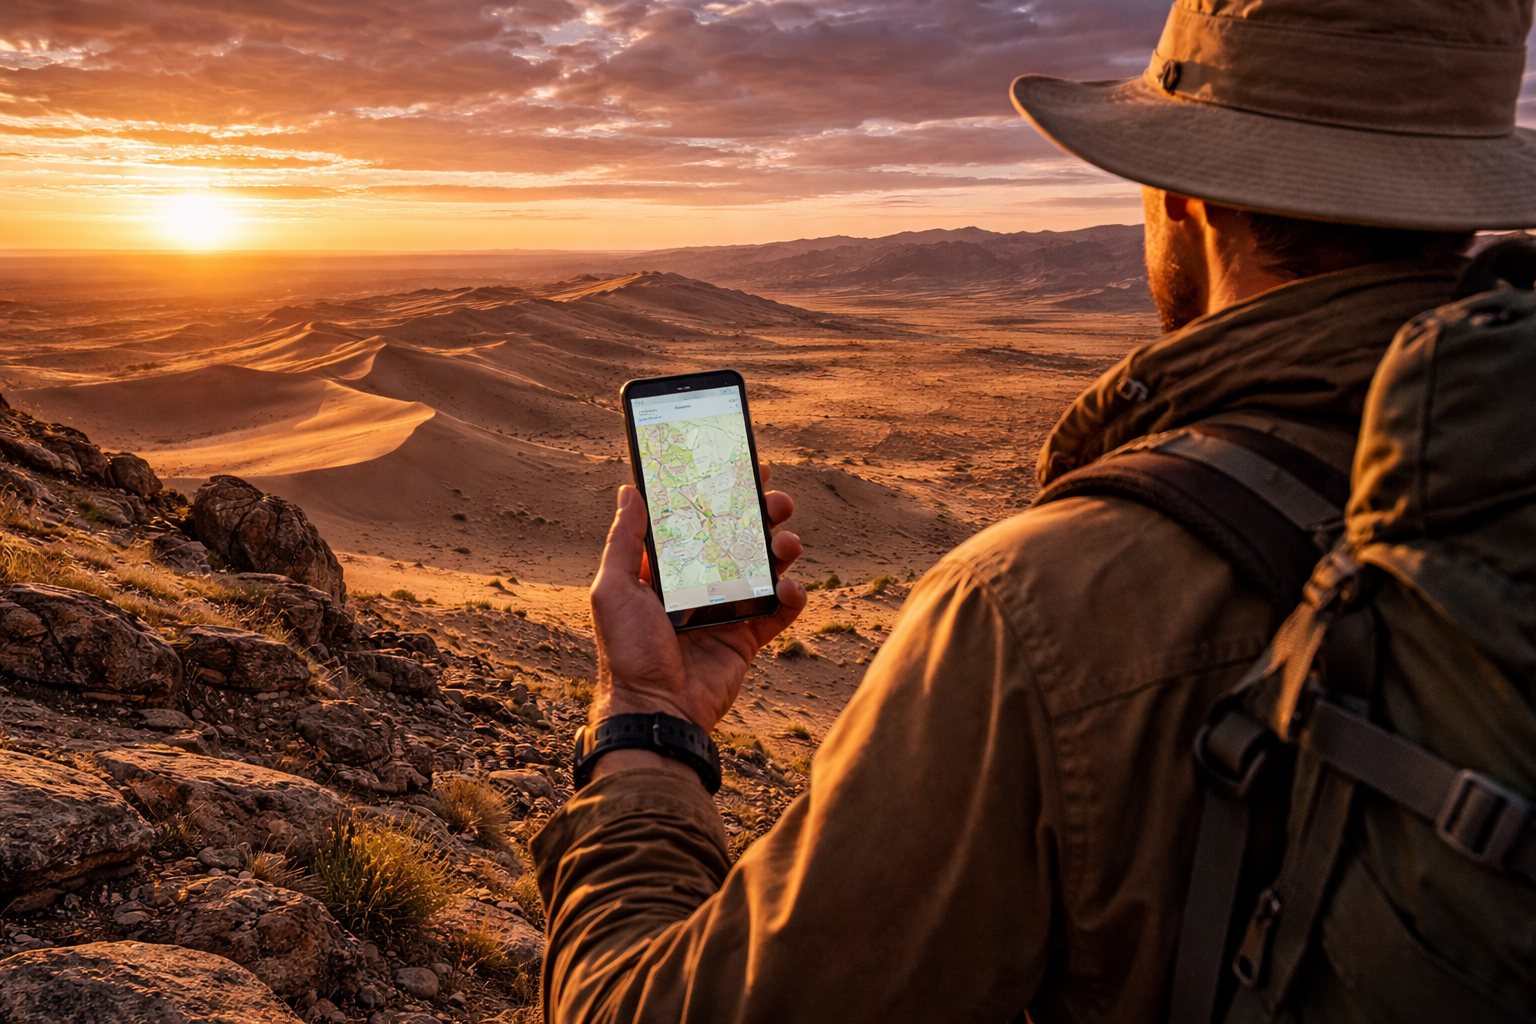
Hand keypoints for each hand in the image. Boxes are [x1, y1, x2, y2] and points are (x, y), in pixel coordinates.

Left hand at [588, 466, 805, 736]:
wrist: (655, 710)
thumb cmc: (626, 651)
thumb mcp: (614, 588)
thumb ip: (624, 540)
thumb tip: (629, 489)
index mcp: (667, 568)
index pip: (698, 519)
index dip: (720, 492)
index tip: (742, 465)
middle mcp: (699, 583)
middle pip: (738, 536)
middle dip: (761, 513)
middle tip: (776, 499)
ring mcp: (727, 609)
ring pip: (765, 567)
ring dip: (782, 547)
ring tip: (788, 541)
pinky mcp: (748, 637)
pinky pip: (780, 610)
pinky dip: (792, 595)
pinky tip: (788, 588)